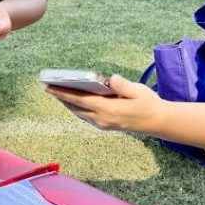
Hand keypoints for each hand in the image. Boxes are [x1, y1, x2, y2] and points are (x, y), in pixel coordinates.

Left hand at [44, 75, 165, 133]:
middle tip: (46, 86)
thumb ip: (123, 85)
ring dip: (66, 103)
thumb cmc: (148, 103)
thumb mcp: (139, 91)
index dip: (62, 93)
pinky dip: (75, 108)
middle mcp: (102, 119)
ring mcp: (103, 124)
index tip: (49, 87)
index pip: (79, 100)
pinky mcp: (105, 125)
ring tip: (55, 92)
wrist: (157, 122)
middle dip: (60, 97)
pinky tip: (72, 100)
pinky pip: (85, 116)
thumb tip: (111, 79)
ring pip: (78, 113)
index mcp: (108, 109)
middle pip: (75, 107)